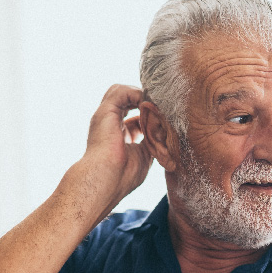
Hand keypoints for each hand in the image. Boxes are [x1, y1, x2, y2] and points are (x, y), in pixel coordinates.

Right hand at [74, 85, 155, 218]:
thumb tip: (165, 132)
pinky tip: (148, 108)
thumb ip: (153, 141)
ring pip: (123, 91)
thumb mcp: (145, 155)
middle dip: (146, 102)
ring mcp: (106, 116)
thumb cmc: (123, 175)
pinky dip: (138, 95)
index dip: (151, 116)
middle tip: (161, 110)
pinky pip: (122, 91)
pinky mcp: (106, 111)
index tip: (165, 122)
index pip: (135, 116)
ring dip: (142, 96)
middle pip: (128, 100)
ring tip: (154, 108)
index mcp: (118, 135)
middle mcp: (110, 123)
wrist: (106, 180)